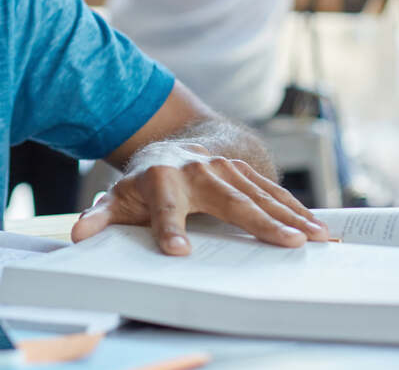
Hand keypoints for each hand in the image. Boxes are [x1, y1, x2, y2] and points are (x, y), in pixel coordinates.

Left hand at [70, 144, 328, 254]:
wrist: (170, 145)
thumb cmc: (142, 184)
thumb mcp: (117, 199)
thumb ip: (100, 217)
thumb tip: (79, 234)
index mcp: (161, 180)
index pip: (165, 208)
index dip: (169, 229)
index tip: (178, 252)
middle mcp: (196, 171)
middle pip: (228, 201)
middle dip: (257, 222)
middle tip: (284, 244)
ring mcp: (224, 168)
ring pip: (259, 194)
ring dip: (289, 217)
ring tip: (312, 239)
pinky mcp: (243, 171)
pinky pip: (272, 192)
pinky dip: (297, 210)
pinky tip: (319, 229)